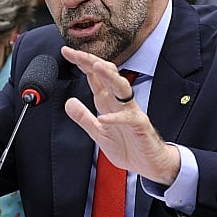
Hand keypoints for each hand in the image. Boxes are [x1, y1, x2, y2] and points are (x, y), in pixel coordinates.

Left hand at [60, 46, 179, 184]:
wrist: (149, 164)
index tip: (67, 52)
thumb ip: (83, 117)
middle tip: (76, 53)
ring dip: (109, 77)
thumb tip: (68, 102)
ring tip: (95, 66)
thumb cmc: (127, 146)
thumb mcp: (98, 132)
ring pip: (121, 88)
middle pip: (107, 76)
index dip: (82, 63)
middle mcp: (119, 102)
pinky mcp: (140, 125)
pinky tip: (103, 117)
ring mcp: (131, 112)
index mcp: (109, 102)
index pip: (94, 77)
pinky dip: (115, 118)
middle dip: (92, 62)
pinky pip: (127, 119)